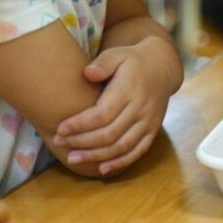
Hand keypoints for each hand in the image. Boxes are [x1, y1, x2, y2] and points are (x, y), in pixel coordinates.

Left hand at [53, 37, 178, 175]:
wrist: (163, 67)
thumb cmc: (133, 61)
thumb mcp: (118, 53)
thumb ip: (103, 62)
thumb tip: (88, 73)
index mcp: (130, 90)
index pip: (102, 114)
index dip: (80, 125)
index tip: (60, 129)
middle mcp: (141, 108)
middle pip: (109, 134)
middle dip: (81, 142)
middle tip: (59, 144)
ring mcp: (149, 121)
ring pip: (122, 146)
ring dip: (96, 156)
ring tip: (73, 158)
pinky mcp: (153, 130)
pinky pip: (138, 151)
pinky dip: (120, 162)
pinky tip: (101, 169)